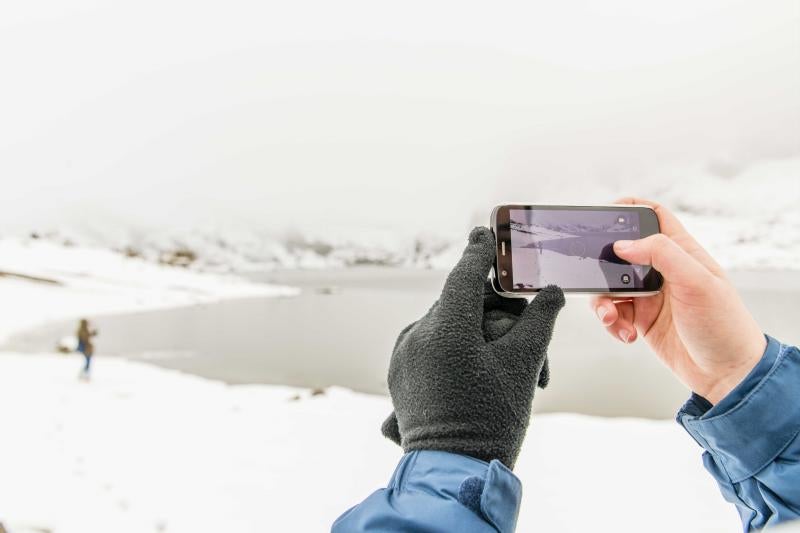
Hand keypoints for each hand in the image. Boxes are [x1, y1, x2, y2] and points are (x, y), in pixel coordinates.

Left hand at [381, 227, 563, 468]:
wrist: (452, 471)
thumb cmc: (490, 420)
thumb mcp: (522, 367)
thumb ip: (538, 321)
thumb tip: (550, 292)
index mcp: (444, 329)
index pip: (464, 275)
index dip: (480, 252)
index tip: (487, 233)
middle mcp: (417, 335)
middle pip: (464, 306)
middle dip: (498, 319)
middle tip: (529, 350)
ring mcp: (404, 354)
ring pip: (450, 327)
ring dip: (480, 338)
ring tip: (510, 375)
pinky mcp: (401, 372)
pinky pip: (433, 346)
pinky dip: (458, 351)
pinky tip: (480, 376)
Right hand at [591, 198, 765, 403]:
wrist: (726, 374)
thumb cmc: (724, 326)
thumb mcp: (697, 282)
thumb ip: (662, 254)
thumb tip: (623, 244)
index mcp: (681, 252)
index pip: (653, 216)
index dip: (629, 209)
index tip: (603, 216)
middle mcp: (663, 271)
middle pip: (620, 253)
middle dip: (603, 266)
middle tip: (596, 278)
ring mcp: (650, 295)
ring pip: (610, 286)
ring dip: (603, 302)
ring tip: (613, 318)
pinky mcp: (641, 319)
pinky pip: (613, 313)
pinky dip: (612, 323)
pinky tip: (627, 334)